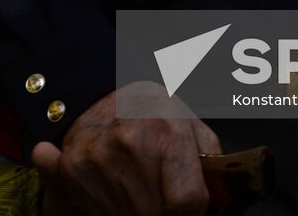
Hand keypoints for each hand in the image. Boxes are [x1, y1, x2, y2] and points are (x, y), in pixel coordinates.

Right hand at [32, 81, 219, 215]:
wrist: (95, 95)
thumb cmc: (147, 114)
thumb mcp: (188, 122)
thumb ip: (210, 158)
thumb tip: (223, 193)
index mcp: (167, 128)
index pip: (187, 201)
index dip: (191, 213)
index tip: (187, 209)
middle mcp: (131, 141)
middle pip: (157, 213)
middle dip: (162, 212)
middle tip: (159, 194)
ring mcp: (99, 156)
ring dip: (135, 210)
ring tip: (136, 186)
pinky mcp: (74, 169)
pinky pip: (98, 213)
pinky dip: (109, 209)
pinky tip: (113, 189)